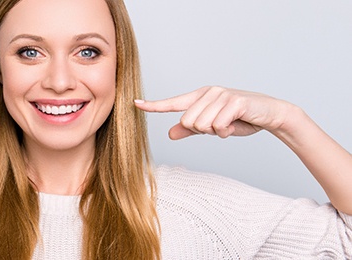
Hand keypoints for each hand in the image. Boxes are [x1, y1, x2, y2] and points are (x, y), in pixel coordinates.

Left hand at [134, 86, 294, 139]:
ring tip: (229, 124)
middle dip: (203, 131)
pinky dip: (226, 131)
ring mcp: (221, 95)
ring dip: (216, 132)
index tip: (135, 103)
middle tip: (219, 126)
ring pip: (202, 125)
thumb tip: (170, 133)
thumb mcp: (212, 126)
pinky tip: (236, 124)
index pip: (173, 102)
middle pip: (188, 122)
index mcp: (200, 97)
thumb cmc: (240, 119)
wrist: (270, 114)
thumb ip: (191, 130)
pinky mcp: (234, 101)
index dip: (154, 105)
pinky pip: (218, 126)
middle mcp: (208, 93)